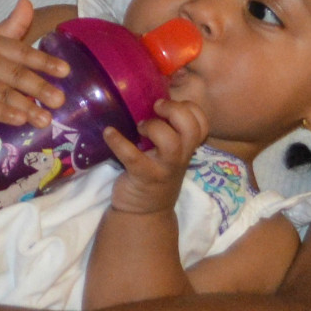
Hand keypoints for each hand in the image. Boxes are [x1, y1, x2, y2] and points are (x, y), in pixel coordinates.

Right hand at [0, 3, 67, 129]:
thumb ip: (13, 25)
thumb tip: (27, 2)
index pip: (23, 52)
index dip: (44, 61)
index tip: (65, 71)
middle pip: (16, 75)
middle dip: (39, 88)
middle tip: (60, 100)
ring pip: (5, 94)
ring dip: (27, 107)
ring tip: (46, 119)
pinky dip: (3, 114)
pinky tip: (19, 120)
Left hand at [102, 95, 208, 215]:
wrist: (145, 213)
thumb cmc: (154, 174)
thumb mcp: (167, 154)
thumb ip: (167, 131)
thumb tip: (149, 97)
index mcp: (186, 147)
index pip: (202, 123)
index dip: (189, 108)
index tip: (169, 103)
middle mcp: (180, 156)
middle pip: (191, 127)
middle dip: (175, 111)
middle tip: (156, 108)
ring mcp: (164, 168)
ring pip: (170, 142)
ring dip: (153, 127)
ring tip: (138, 127)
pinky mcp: (144, 176)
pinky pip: (132, 156)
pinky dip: (118, 141)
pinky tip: (108, 133)